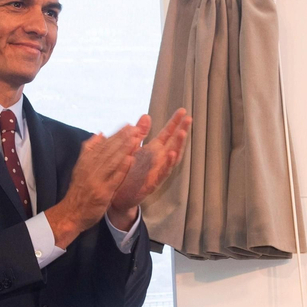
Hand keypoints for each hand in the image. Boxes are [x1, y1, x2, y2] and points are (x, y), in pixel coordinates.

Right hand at [43, 122, 143, 249]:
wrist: (71, 214)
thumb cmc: (79, 191)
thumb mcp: (80, 168)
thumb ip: (89, 150)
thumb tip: (100, 133)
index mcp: (85, 161)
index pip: (103, 145)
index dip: (116, 134)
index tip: (128, 125)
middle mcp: (89, 169)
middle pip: (108, 150)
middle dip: (123, 138)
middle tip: (136, 128)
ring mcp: (96, 181)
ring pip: (112, 161)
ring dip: (124, 149)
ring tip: (136, 138)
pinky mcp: (102, 193)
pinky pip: (114, 179)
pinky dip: (122, 168)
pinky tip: (130, 159)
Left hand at [108, 109, 191, 229]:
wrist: (117, 196)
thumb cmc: (126, 173)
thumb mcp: (133, 149)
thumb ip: (140, 134)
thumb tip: (146, 115)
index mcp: (153, 150)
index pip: (167, 134)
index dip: (174, 122)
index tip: (183, 110)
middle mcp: (158, 160)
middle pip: (173, 143)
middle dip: (181, 130)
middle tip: (189, 118)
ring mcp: (157, 171)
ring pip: (171, 157)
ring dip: (178, 145)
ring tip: (183, 132)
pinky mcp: (153, 183)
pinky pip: (163, 173)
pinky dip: (168, 163)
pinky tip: (171, 153)